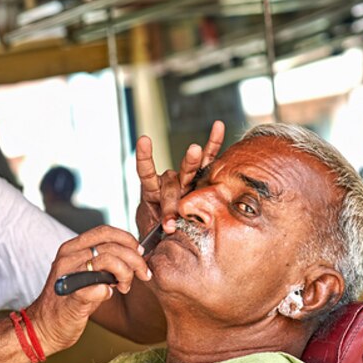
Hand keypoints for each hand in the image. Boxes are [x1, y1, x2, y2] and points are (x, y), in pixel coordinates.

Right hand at [26, 225, 151, 354]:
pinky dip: (108, 292)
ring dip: (125, 274)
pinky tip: (109, 295)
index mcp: (71, 249)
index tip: (139, 251)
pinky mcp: (72, 298)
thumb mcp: (84, 274)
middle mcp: (68, 258)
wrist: (43, 327)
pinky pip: (98, 288)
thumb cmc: (67, 301)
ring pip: (108, 261)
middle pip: (111, 246)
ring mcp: (69, 277)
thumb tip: (133, 254)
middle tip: (143, 273)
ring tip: (124, 287)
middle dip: (135, 259)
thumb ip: (102, 261)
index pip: (104, 231)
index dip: (127, 239)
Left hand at [135, 120, 224, 235]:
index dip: (145, 158)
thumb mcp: (154, 234)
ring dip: (192, 161)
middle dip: (170, 202)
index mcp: (152, 193)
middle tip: (171, 217)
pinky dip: (214, 144)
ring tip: (195, 150)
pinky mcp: (201, 180)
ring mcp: (185, 180)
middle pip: (170, 183)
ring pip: (189, 169)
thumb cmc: (159, 234)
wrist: (170, 236)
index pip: (147, 173)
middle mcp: (169, 183)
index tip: (144, 139)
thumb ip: (160, 229)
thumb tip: (171, 228)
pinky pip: (209, 161)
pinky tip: (218, 126)